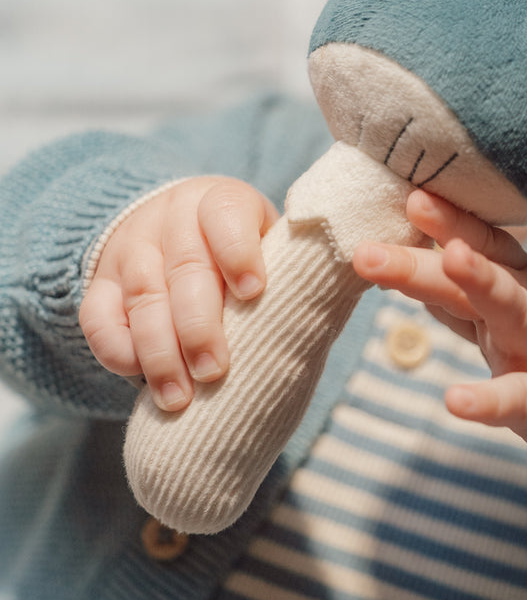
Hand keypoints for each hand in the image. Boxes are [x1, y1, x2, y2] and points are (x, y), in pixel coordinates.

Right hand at [79, 177, 277, 412]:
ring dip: (160, 353)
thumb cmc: (239, 249)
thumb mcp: (268, 241)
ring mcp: (131, 250)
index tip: (255, 291)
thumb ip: (295, 264)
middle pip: (183, 268)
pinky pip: (98, 318)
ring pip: (142, 298)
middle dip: (199, 326)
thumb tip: (356, 282)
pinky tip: (138, 378)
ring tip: (179, 398)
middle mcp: (171, 219)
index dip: (238, 252)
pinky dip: (117, 351)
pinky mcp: (100, 283)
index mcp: (220, 202)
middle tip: (215, 370)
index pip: (225, 215)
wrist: (171, 228)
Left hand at [353, 190, 526, 479]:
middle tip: (369, 250)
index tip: (410, 195)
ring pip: (510, 311)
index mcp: (517, 283)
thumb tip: (400, 259)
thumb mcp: (510, 313)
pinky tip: (455, 401)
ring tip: (450, 257)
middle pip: (479, 271)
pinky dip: (489, 402)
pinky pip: (519, 400)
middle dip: (424, 258)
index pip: (481, 242)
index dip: (448, 219)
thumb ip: (459, 292)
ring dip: (481, 281)